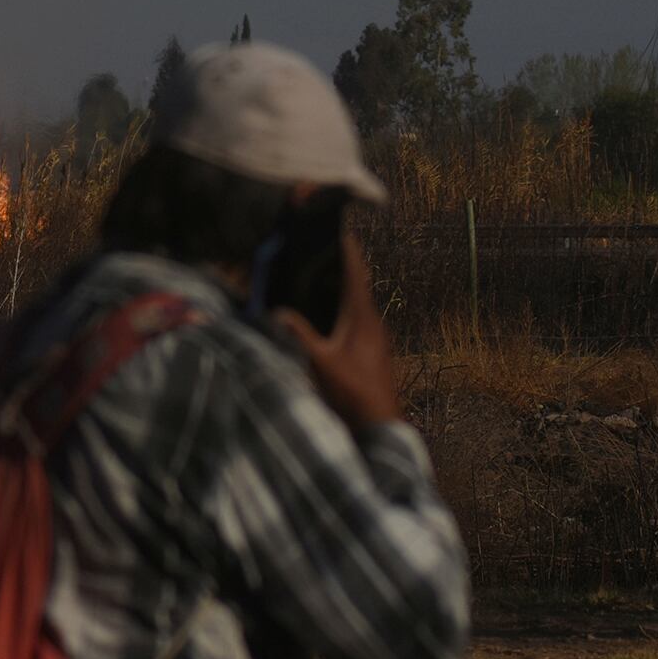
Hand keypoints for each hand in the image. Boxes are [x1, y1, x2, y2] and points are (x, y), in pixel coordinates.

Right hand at [271, 235, 401, 427]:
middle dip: (342, 265)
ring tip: (323, 275)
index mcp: (361, 319)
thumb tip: (276, 311)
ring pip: (357, 303)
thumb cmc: (353, 395)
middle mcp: (372, 324)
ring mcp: (374, 340)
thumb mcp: (320, 364)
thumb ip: (298, 335)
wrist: (381, 429)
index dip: (347, 251)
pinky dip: (342, 308)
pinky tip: (329, 317)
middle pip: (357, 285)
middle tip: (324, 247)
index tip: (338, 229)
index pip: (354, 274)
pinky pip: (357, 320)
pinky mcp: (372, 354)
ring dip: (342, 287)